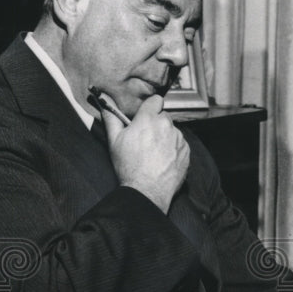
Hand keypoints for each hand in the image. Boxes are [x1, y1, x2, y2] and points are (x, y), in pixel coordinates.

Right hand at [102, 95, 188, 212]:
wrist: (147, 191)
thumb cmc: (129, 167)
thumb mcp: (114, 141)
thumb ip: (111, 118)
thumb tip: (106, 102)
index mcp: (149, 119)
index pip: (156, 100)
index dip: (150, 107)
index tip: (145, 116)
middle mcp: (166, 125)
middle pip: (163, 117)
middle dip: (156, 124)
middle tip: (146, 139)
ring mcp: (178, 138)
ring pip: (172, 131)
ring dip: (165, 137)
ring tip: (154, 153)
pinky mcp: (186, 151)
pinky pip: (180, 144)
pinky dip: (173, 149)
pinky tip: (163, 160)